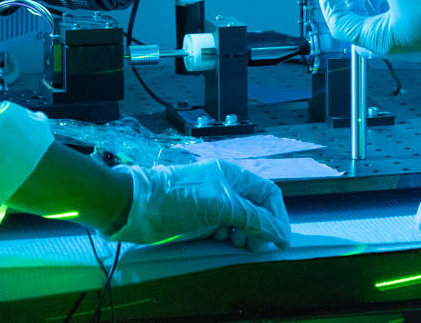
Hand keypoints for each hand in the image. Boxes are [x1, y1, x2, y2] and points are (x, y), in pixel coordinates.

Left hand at [114, 161, 292, 249]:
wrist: (139, 207)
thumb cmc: (177, 198)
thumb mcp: (220, 205)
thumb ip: (252, 217)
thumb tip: (278, 232)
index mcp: (233, 176)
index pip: (268, 194)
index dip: (278, 216)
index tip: (282, 240)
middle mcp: (226, 188)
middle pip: (257, 209)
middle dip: (262, 227)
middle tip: (255, 245)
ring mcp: (213, 204)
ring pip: (242, 221)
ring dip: (245, 234)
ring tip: (238, 243)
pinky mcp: (201, 219)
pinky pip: (225, 230)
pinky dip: (228, 237)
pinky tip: (219, 239)